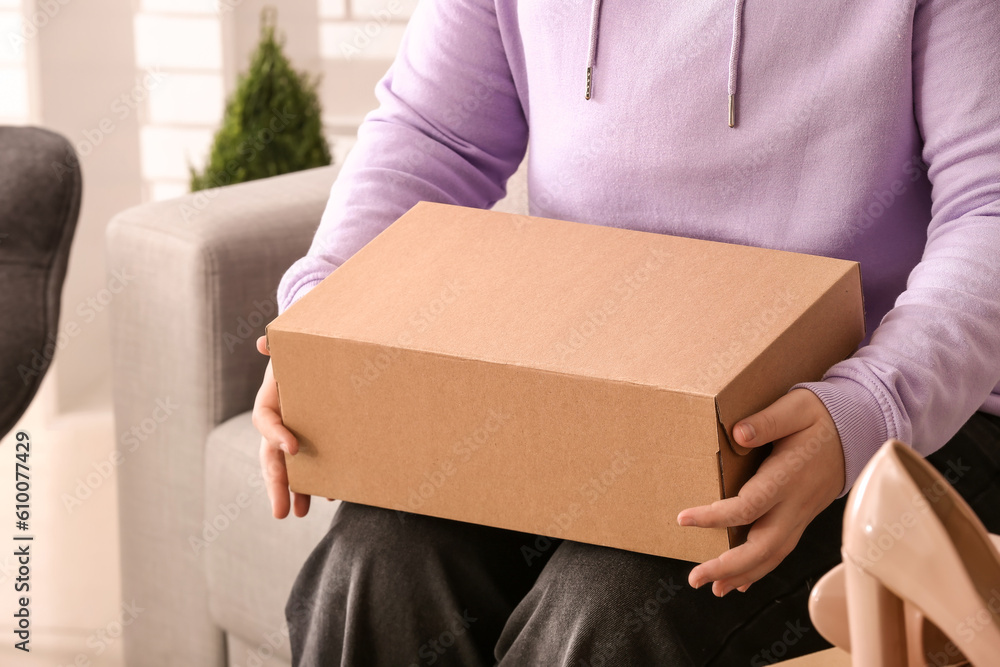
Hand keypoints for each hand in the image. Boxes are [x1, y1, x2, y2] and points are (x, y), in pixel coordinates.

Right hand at [252, 335, 311, 518]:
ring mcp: (293, 436)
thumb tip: (264, 343)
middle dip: (276, 484)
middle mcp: (278, 424)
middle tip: (281, 512)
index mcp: (270, 402)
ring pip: (288, 468)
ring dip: (293, 491)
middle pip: (271, 458)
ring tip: (299, 513)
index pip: (265, 422)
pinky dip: (319, 478)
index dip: (275, 435)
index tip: (293, 448)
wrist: (318, 360)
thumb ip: (279, 345)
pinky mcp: (312, 443)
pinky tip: (330, 494)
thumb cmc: (303, 354)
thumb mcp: (292, 347)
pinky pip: (311, 464)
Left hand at [676, 388, 844, 596]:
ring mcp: (801, 514)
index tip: (684, 519)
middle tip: (695, 577)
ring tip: (714, 587)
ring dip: (742, 574)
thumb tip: (738, 433)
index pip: (749, 506)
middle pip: (763, 546)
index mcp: (788, 476)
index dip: (715, 517)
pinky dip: (760, 569)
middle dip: (728, 566)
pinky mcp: (802, 517)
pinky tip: (741, 581)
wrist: (858, 429)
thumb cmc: (822, 416)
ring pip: (773, 555)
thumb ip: (767, 421)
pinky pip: (781, 550)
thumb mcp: (795, 408)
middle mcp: (796, 503)